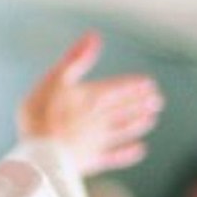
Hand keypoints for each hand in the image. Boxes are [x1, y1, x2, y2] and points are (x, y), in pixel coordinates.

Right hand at [17, 32, 162, 175]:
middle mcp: (99, 118)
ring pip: (123, 130)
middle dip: (140, 104)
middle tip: (157, 101)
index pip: (118, 89)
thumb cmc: (41, 113)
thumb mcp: (55, 78)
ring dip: (137, 124)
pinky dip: (129, 153)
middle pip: (124, 109)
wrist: (39, 153)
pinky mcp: (92, 160)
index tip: (149, 84)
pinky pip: (115, 157)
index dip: (134, 86)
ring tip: (151, 120)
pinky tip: (140, 150)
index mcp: (91, 97)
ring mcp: (97, 141)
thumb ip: (76, 59)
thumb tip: (94, 36)